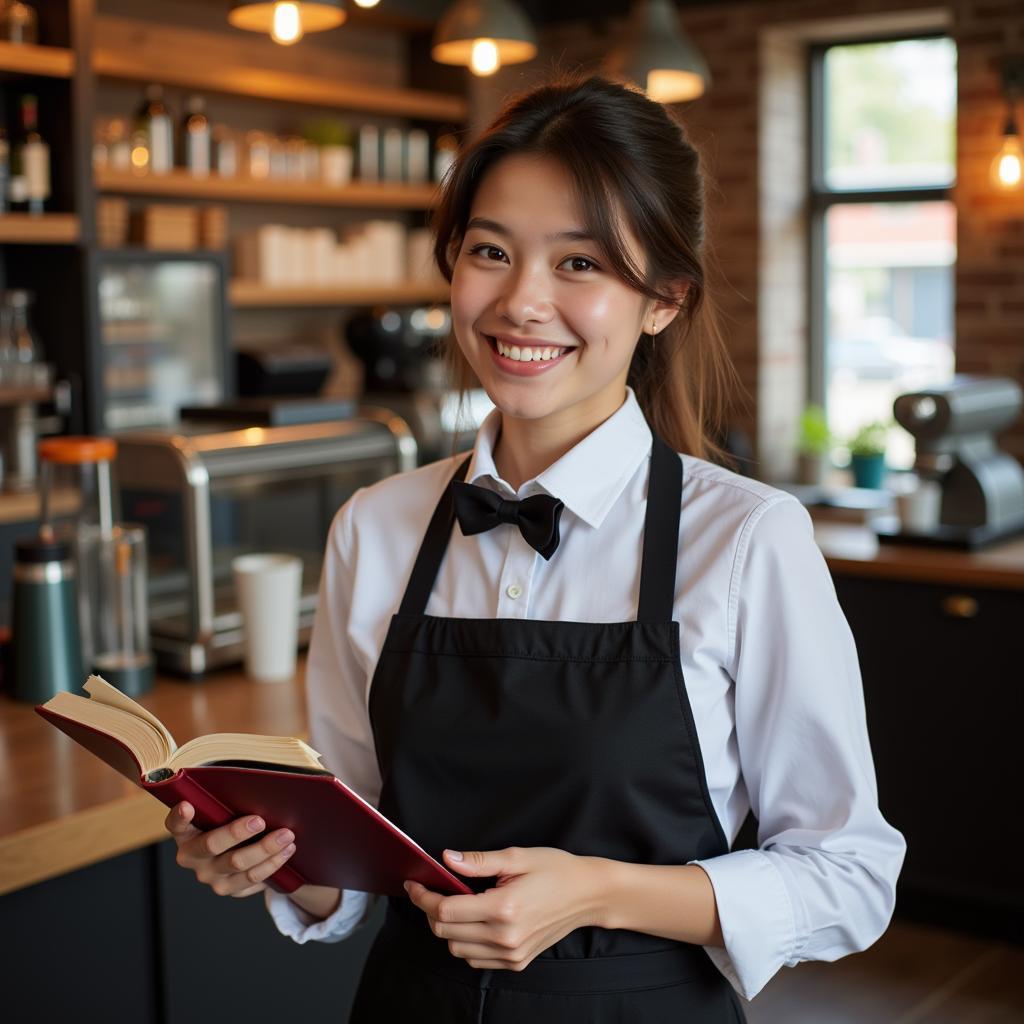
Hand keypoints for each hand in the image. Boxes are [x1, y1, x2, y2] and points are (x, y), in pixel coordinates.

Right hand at [164, 800, 296, 897]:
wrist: (240, 851)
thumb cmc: (230, 821)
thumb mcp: (223, 812)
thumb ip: (226, 803)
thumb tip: (255, 789)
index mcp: (186, 833)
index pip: (176, 824)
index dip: (180, 816)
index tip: (188, 805)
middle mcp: (192, 857)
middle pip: (212, 845)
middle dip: (237, 832)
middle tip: (260, 821)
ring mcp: (210, 876)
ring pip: (238, 864)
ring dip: (265, 849)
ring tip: (287, 835)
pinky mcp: (228, 889)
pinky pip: (252, 879)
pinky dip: (273, 863)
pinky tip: (287, 850)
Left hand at [404, 847, 605, 970]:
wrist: (588, 895)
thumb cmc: (554, 869)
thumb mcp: (517, 856)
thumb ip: (478, 861)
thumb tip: (446, 858)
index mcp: (503, 908)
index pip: (445, 911)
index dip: (423, 897)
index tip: (413, 884)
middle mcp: (505, 937)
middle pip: (446, 932)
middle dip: (430, 911)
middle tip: (429, 890)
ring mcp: (511, 954)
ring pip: (457, 949)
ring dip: (447, 929)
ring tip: (453, 905)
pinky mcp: (516, 962)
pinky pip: (476, 959)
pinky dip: (465, 943)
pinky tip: (473, 922)